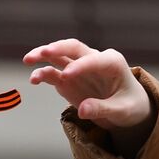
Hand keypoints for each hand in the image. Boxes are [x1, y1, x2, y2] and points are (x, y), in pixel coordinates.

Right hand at [23, 39, 151, 132]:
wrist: (127, 108)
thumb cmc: (130, 105)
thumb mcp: (123, 111)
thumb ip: (103, 108)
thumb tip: (82, 110)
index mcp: (112, 62)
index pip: (94, 60)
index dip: (80, 66)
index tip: (67, 75)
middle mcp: (94, 60)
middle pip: (73, 47)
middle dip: (58, 48)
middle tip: (43, 52)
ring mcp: (79, 68)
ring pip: (59, 55)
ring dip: (43, 55)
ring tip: (28, 60)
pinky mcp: (68, 79)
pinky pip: (54, 73)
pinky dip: (43, 74)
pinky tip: (33, 80)